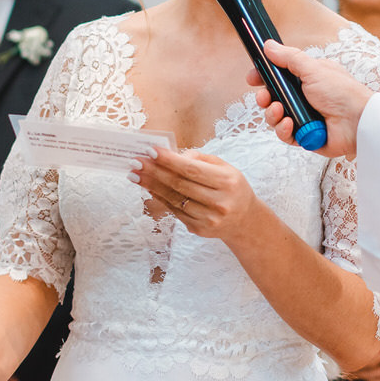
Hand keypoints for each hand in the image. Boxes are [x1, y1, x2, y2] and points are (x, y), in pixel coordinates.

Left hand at [133, 148, 264, 243]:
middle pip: (180, 185)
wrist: (244, 220)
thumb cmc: (231, 188)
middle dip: (155, 171)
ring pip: (174, 199)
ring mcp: (208, 218)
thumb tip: (173, 156)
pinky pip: (174, 210)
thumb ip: (200, 159)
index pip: (192, 169)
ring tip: (135, 174)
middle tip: (136, 162)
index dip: (169, 160)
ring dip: (151, 185)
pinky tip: (148, 187)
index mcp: (227, 182)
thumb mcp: (224, 167)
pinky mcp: (199, 229)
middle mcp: (219, 202)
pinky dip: (159, 197)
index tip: (151, 151)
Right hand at [248, 41, 373, 158]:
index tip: (253, 78)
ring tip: (280, 110)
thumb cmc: (341, 93)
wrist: (358, 122)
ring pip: (275, 117)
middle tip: (264, 97)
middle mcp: (303, 98)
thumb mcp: (313, 69)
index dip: (263, 78)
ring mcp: (303, 118)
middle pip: (272, 98)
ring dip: (272, 114)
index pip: (278, 78)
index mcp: (306, 79)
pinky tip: (291, 124)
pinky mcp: (304, 136)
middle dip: (264, 98)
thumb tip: (268, 45)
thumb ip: (289, 58)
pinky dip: (284, 130)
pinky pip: (284, 135)